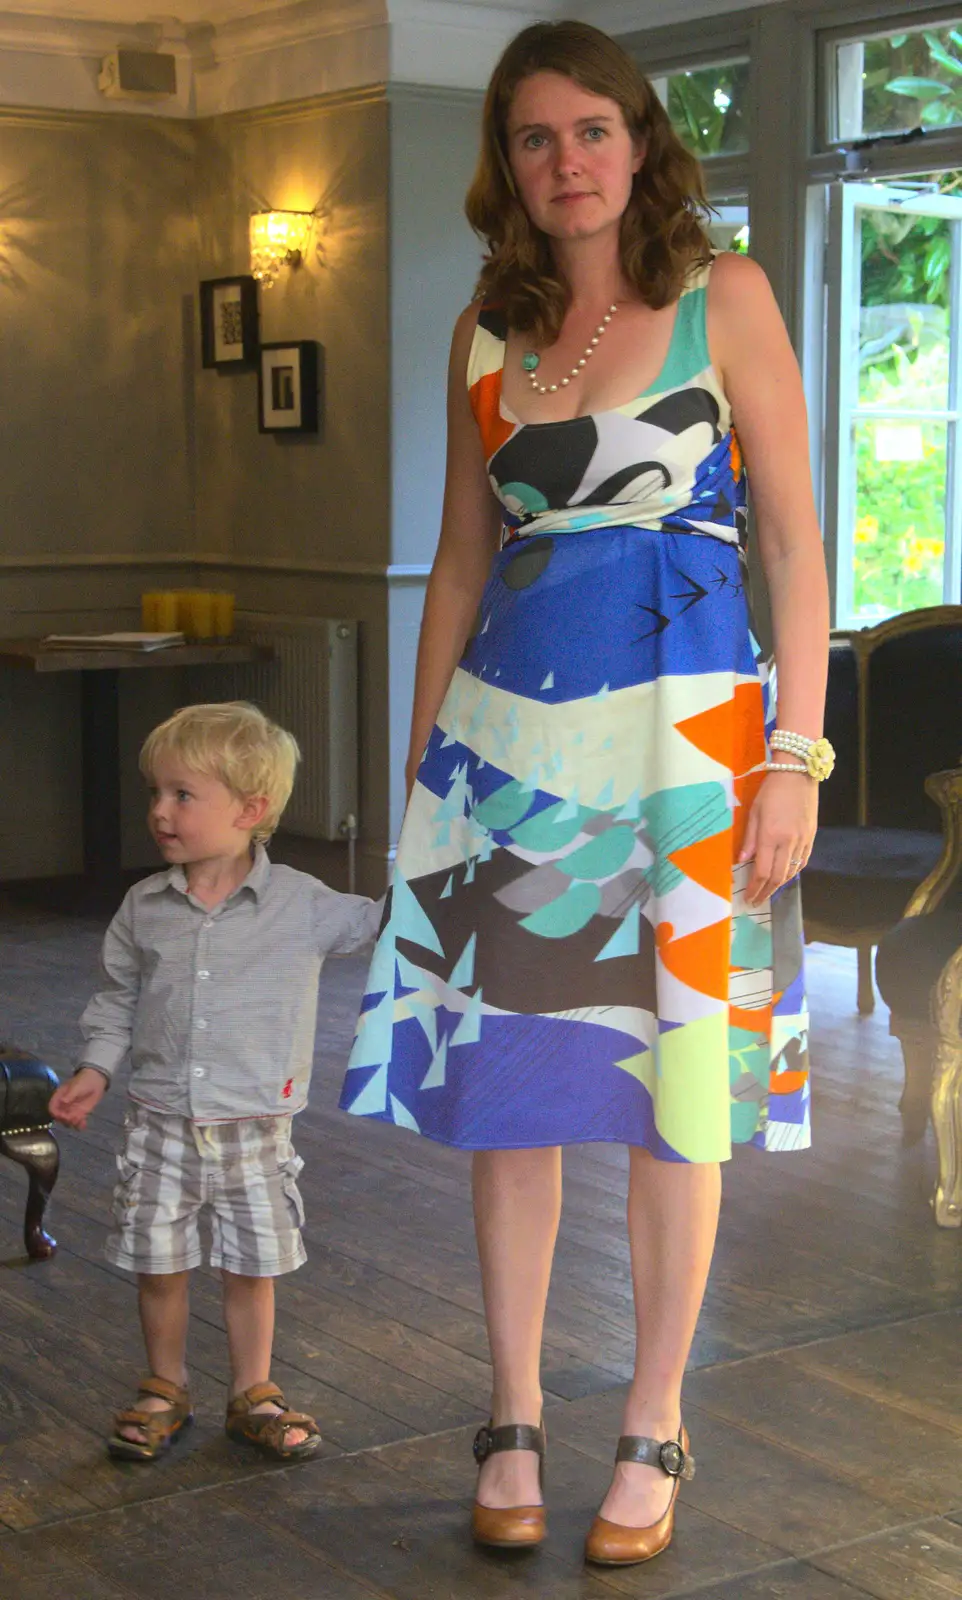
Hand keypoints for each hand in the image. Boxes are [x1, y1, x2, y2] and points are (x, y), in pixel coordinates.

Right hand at [49, 1067, 107, 1129]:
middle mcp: (64, 1105)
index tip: (63, 1115)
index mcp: (59, 1097)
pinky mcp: (80, 1113)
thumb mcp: (77, 1086)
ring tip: (80, 1120)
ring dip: (72, 1123)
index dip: (56, 1114)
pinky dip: (79, 1125)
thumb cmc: (84, 1081)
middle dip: (65, 1120)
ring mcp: (72, 1110)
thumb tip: (63, 1101)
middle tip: (74, 1118)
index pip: (52, 1108)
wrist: (96, 1080)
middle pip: (60, 1117)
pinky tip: (83, 1125)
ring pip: (68, 1121)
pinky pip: (77, 1122)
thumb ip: (70, 1094)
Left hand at [740, 770, 817, 906]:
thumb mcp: (754, 812)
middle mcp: (788, 842)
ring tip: (768, 891)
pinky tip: (785, 876)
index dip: (755, 888)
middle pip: (778, 877)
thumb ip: (749, 839)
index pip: (762, 871)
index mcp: (770, 836)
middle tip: (756, 901)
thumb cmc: (771, 790)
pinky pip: (802, 861)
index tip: (748, 898)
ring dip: (779, 885)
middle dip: (766, 892)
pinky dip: (793, 872)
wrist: (799, 774)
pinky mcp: (812, 837)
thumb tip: (741, 861)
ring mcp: (803, 841)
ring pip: (792, 872)